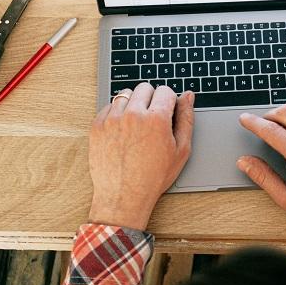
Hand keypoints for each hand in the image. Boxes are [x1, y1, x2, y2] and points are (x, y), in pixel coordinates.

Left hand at [88, 83, 194, 229]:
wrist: (123, 197)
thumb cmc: (153, 178)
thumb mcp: (180, 151)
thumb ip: (186, 119)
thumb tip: (188, 97)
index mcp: (156, 119)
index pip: (165, 91)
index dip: (169, 101)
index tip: (166, 111)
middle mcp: (133, 115)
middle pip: (145, 87)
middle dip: (151, 99)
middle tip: (152, 118)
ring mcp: (112, 120)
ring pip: (125, 94)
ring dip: (133, 103)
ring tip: (136, 124)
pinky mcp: (97, 126)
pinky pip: (109, 106)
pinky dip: (116, 113)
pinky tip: (123, 130)